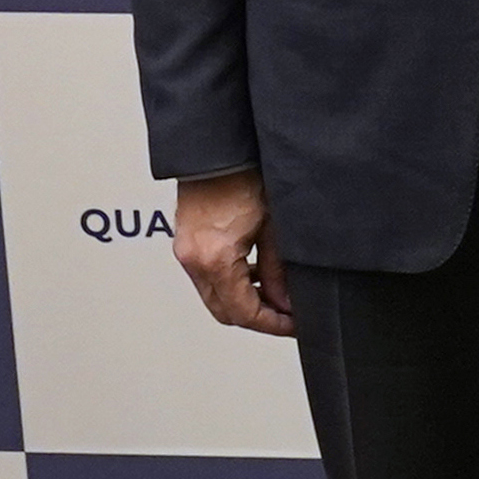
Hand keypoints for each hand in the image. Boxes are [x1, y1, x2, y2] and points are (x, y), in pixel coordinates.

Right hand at [171, 170, 294, 337]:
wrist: (219, 152)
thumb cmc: (245, 178)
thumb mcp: (274, 228)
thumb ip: (278, 270)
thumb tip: (286, 301)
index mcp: (215, 258)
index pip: (243, 311)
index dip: (272, 324)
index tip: (293, 325)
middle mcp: (193, 259)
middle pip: (224, 311)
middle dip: (258, 318)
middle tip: (288, 316)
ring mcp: (185, 252)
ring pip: (214, 297)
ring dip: (244, 301)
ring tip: (277, 296)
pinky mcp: (186, 243)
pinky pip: (207, 278)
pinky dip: (231, 284)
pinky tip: (255, 274)